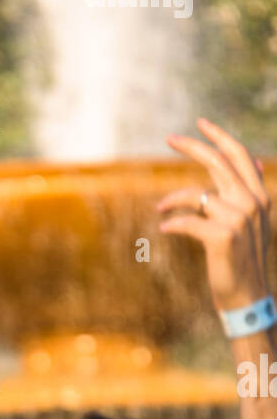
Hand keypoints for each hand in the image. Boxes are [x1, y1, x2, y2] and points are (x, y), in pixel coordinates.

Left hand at [157, 117, 270, 311]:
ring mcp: (238, 219)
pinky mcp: (222, 236)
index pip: (240, 155)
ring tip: (160, 206)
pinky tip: (164, 228)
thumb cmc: (243, 258)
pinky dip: (173, 223)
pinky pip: (188, 222)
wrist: (246, 296)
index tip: (200, 123)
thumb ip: (251, 193)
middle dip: (192, 146)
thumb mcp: (254, 222)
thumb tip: (258, 164)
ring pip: (196, 194)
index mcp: (259, 196)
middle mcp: (251, 202)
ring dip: (172, 198)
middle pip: (218, 163)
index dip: (220, 136)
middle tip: (169, 138)